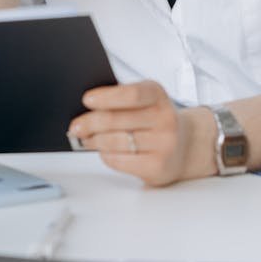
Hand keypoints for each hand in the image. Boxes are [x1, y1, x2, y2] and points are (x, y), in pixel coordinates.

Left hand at [67, 80, 197, 186]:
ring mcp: (164, 144)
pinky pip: (119, 160)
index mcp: (158, 95)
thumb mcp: (145, 101)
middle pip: (116, 120)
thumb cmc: (155, 120)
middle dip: (89, 123)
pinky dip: (106, 155)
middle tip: (75, 126)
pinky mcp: (158, 167)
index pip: (131, 94)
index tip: (87, 100)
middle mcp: (165, 119)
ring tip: (86, 138)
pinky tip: (104, 151)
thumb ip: (120, 99)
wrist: (185, 146)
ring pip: (115, 141)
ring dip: (94, 140)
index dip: (106, 97)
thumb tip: (86, 109)